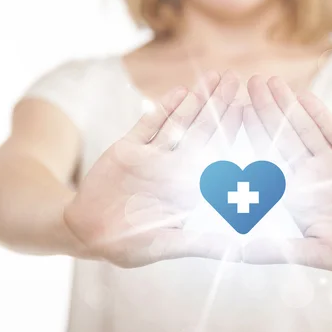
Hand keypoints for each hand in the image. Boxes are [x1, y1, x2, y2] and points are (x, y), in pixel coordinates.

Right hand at [63, 71, 242, 266]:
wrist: (84, 232)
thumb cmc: (130, 245)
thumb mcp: (171, 245)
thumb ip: (207, 244)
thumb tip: (246, 254)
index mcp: (188, 188)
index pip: (214, 152)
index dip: (230, 129)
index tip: (247, 107)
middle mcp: (174, 168)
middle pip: (201, 131)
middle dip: (217, 105)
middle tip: (234, 79)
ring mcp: (152, 156)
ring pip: (177, 122)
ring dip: (195, 100)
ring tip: (214, 77)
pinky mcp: (128, 149)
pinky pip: (148, 124)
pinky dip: (163, 108)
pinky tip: (180, 91)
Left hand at [242, 76, 331, 273]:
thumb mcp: (318, 254)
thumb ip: (281, 250)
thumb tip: (238, 254)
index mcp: (293, 196)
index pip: (268, 162)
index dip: (253, 138)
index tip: (235, 114)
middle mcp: (306, 175)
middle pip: (281, 137)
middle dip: (265, 110)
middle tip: (248, 83)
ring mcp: (329, 163)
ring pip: (304, 128)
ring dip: (287, 105)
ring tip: (269, 80)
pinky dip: (319, 114)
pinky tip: (303, 95)